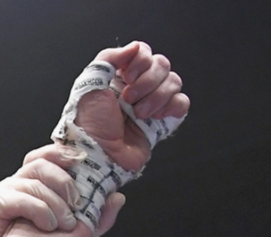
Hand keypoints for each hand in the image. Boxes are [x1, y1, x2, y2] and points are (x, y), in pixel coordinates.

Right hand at [0, 144, 124, 236]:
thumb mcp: (76, 231)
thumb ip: (96, 214)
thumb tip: (117, 197)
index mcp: (33, 182)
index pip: (46, 156)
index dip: (62, 153)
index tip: (83, 159)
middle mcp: (16, 182)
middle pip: (40, 164)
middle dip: (64, 182)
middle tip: (76, 204)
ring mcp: (3, 191)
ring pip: (34, 183)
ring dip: (55, 203)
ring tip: (63, 223)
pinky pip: (21, 199)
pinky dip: (39, 211)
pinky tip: (46, 226)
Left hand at [75, 41, 189, 171]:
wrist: (99, 154)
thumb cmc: (90, 125)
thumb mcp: (89, 85)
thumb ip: (108, 58)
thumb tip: (134, 46)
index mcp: (119, 76)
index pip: (144, 52)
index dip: (140, 62)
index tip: (125, 77)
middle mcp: (137, 87)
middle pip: (162, 64)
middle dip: (147, 82)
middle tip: (128, 99)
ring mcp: (152, 103)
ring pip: (174, 81)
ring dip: (156, 97)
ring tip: (138, 114)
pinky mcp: (163, 120)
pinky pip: (181, 102)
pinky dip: (171, 107)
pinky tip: (155, 118)